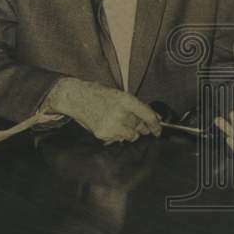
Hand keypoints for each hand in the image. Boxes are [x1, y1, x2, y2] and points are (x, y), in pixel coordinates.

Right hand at [43, 78, 161, 143]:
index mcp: (126, 100)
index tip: (158, 130)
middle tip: (130, 121)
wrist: (75, 97)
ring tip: (114, 121)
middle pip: (140, 127)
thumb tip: (155, 118)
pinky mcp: (104, 133)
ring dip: (127, 131)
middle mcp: (121, 113)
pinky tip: (106, 124)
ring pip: (130, 136)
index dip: (156, 125)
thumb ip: (137, 107)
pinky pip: (118, 139)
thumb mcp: (119, 95)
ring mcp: (112, 125)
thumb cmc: (97, 94)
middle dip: (139, 126)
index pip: (149, 116)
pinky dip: (115, 134)